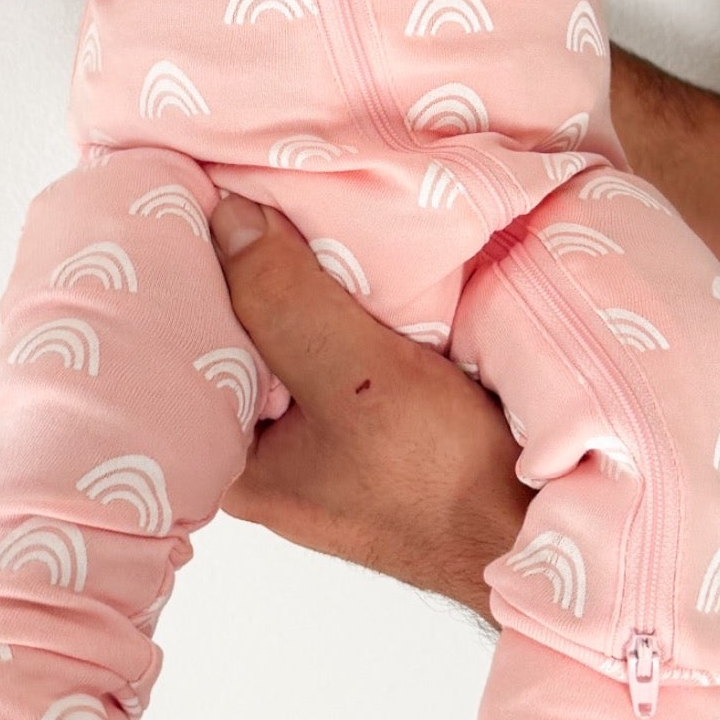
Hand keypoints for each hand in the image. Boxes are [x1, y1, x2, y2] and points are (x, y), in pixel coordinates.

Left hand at [208, 196, 531, 615]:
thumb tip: (227, 215)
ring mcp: (315, 439)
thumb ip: (286, 301)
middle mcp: (260, 453)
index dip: (188, 272)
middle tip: (249, 189)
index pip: (184, 347)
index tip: (196, 202)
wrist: (535, 529)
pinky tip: (348, 263)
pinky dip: (341, 304)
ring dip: (300, 283)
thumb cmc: (442, 480)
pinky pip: (334, 346)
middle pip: (238, 338)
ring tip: (292, 209)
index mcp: (228, 462)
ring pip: (288, 337)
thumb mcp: (357, 377)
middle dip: (247, 270)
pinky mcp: (366, 422)